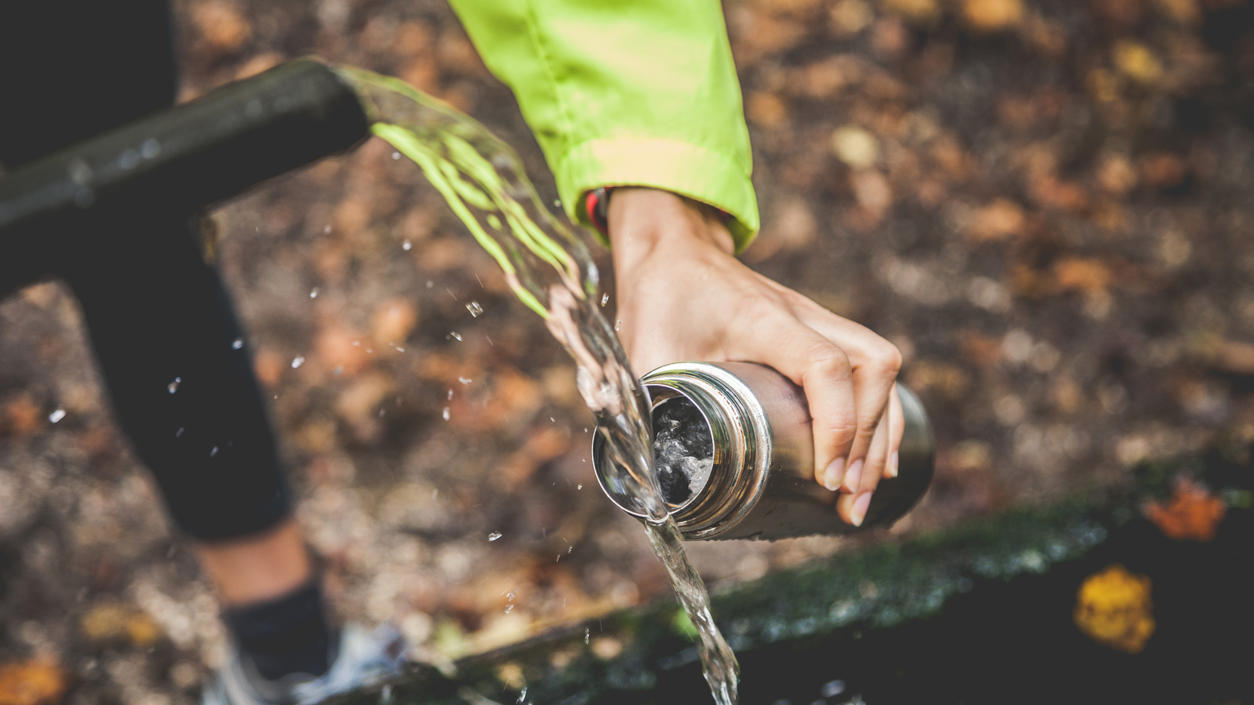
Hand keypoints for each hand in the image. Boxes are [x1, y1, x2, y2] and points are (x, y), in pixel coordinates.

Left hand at [607, 188, 902, 525]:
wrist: (675, 250)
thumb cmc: (660, 298)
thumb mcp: (644, 352)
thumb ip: (644, 411)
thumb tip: (647, 483)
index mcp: (761, 319)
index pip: (824, 365)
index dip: (837, 425)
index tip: (826, 479)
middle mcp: (801, 315)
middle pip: (872, 366)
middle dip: (868, 441)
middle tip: (847, 502)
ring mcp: (818, 320)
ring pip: (881, 365)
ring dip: (880, 434)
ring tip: (859, 497)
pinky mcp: (822, 331)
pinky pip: (874, 367)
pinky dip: (882, 417)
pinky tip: (877, 463)